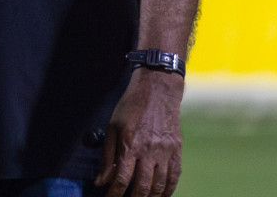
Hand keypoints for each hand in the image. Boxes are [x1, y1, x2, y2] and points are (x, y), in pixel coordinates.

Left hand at [95, 70, 183, 196]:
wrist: (158, 90)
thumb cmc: (131, 106)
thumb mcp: (112, 127)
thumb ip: (106, 156)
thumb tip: (100, 181)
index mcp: (130, 144)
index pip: (121, 178)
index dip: (114, 194)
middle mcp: (149, 151)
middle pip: (142, 187)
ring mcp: (166, 152)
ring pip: (159, 185)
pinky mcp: (177, 151)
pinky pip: (174, 177)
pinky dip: (167, 190)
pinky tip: (160, 195)